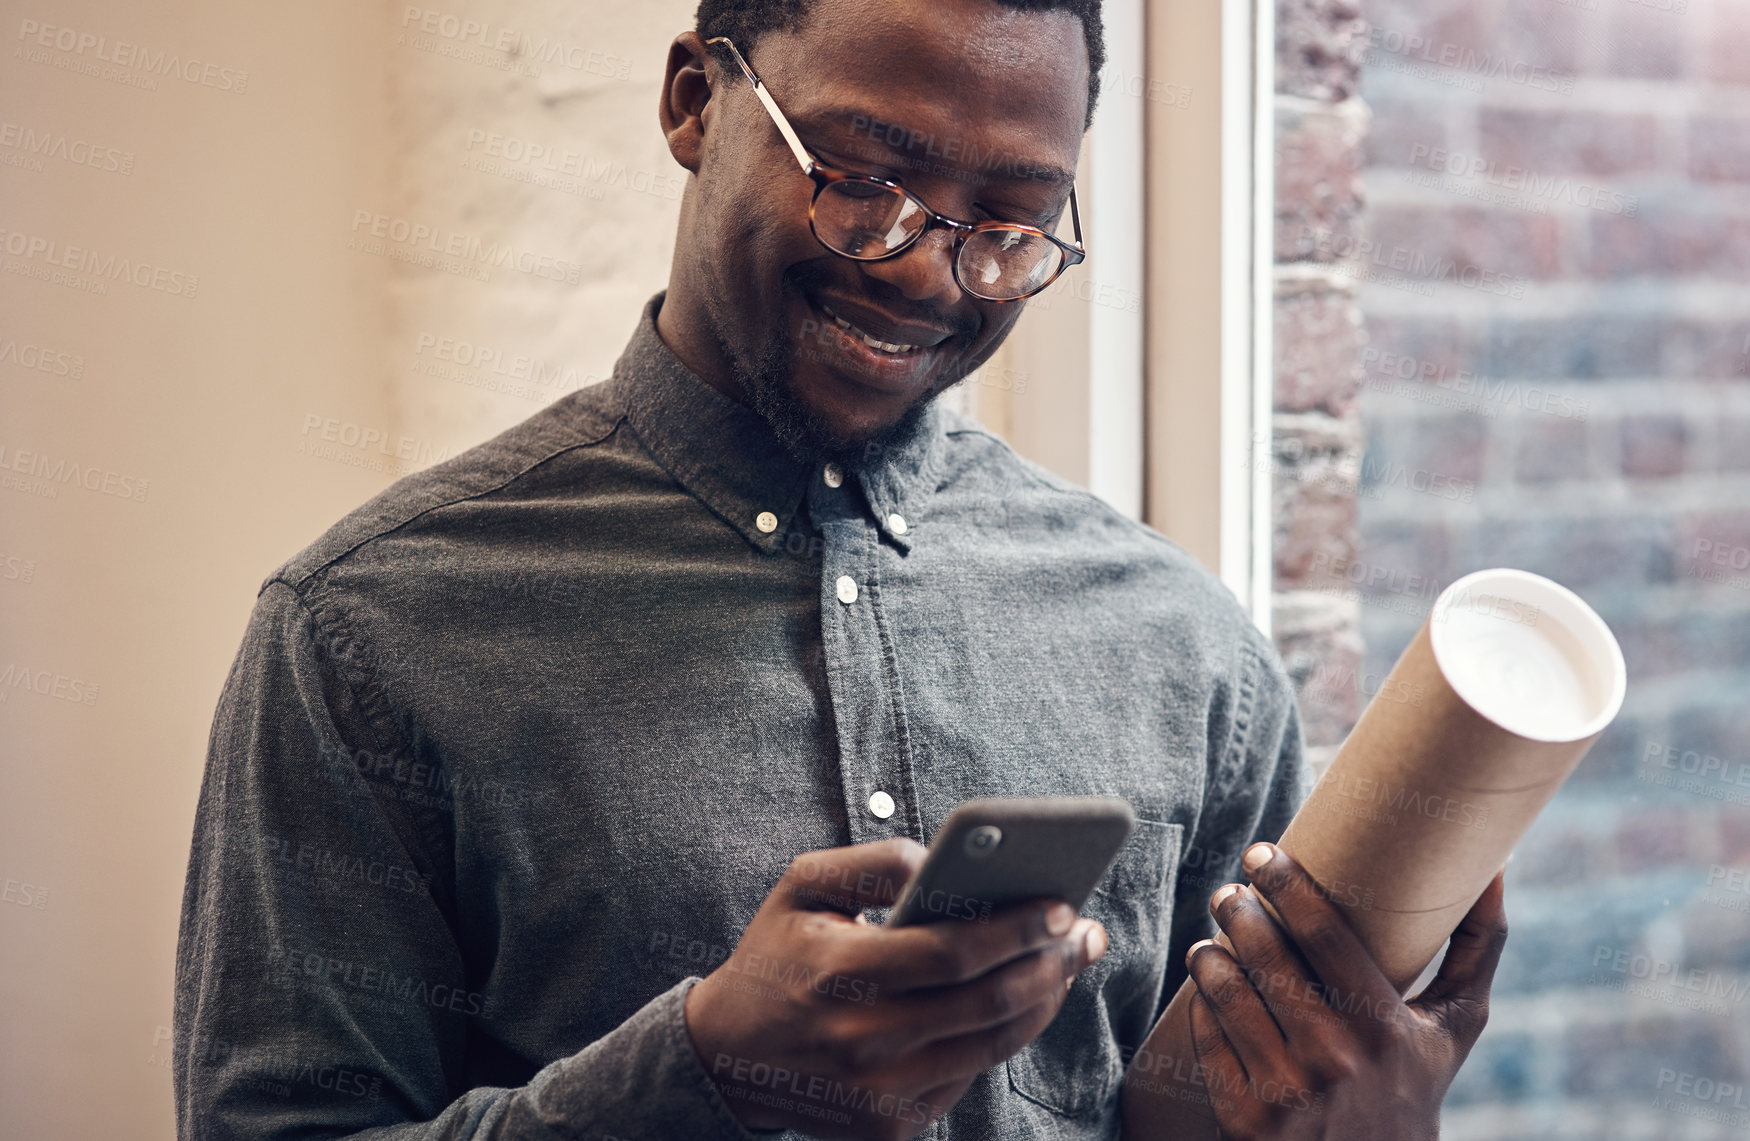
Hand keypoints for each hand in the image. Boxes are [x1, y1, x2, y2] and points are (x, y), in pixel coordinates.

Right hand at [684, 837, 1107, 1139]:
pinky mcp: (892, 1125)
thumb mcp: (801, 886)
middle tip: (1086, 933)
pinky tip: (1023, 1000)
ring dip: (1043, 1002)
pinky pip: (970, 1074)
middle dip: (1052, 964)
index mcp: (840, 976)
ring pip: (992, 1045)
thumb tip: (940, 858)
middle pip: (988, 1003)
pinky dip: (1003, 1035)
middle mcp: (863, 1043)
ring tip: (1067, 963)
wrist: (726, 1057)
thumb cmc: (776, 956)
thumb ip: (871, 861)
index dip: (1017, 929)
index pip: (953, 952)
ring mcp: (880, 1093)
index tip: (1062, 905)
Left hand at [1185, 843, 1506, 1139]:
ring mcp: (1285, 1092)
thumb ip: (1477, 946)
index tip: (1262, 853)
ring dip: (1211, 954)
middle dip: (1238, 910)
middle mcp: (1334, 1060)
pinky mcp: (1244, 1118)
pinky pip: (1208, 1037)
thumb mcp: (1454, 1026)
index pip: (1322, 934)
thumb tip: (1498, 864)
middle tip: (1229, 892)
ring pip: (1227, 992)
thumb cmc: (1414, 1082)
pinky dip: (1204, 1002)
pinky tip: (1210, 985)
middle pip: (1267, 955)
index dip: (1286, 883)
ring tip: (1214, 938)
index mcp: (1385, 1029)